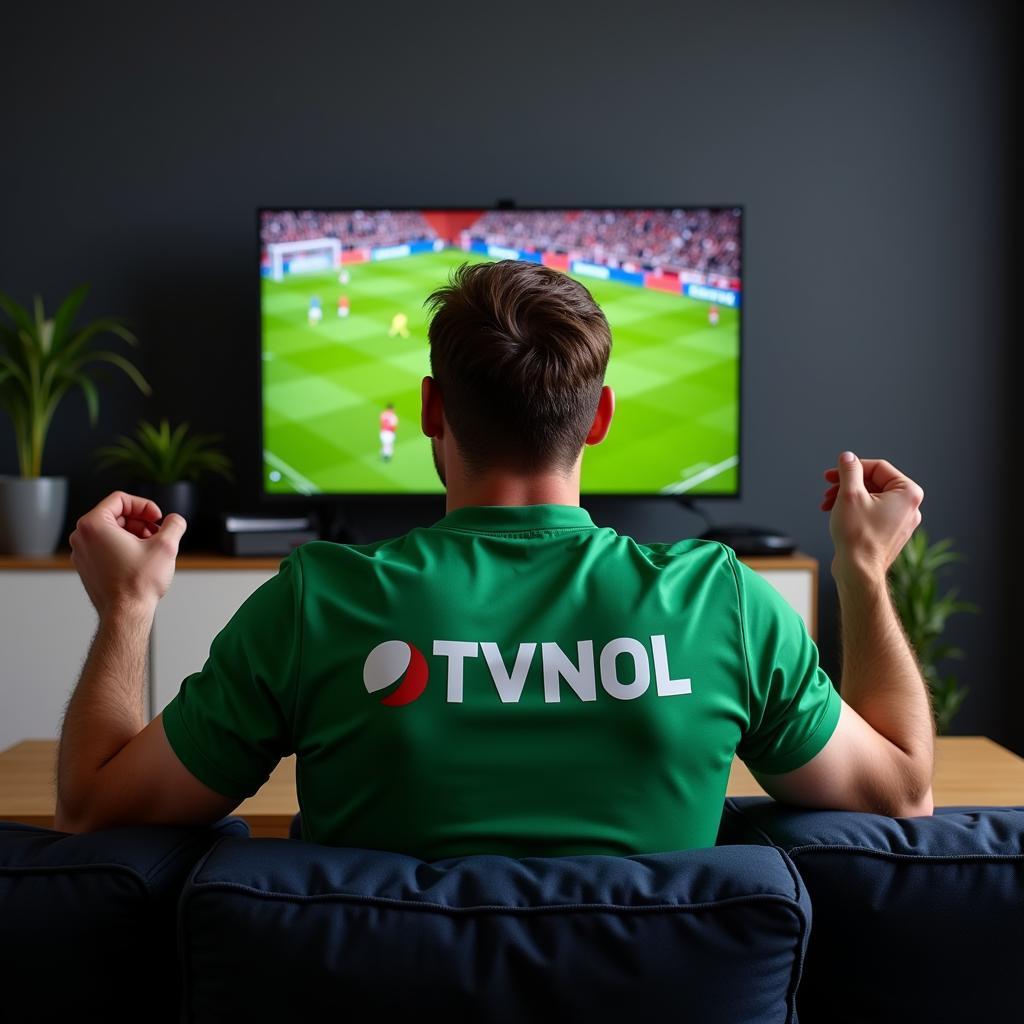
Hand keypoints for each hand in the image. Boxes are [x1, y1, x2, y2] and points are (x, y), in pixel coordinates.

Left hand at [69, 491, 187, 619]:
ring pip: (111, 531)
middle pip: (115, 514)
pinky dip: (124, 546)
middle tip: (158, 533)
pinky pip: (105, 546)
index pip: (120, 499)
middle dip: (140, 521)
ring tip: (152, 547)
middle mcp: (81, 537)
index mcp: (93, 525)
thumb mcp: (166, 546)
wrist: (126, 614)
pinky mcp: (87, 566)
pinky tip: (141, 559)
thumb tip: (175, 521)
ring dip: (134, 533)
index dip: (144, 505)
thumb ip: (174, 524)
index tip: (157, 518)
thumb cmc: (137, 584)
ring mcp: (82, 553)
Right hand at [821, 453, 922, 583]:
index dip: (851, 467)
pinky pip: (873, 513)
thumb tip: (848, 457)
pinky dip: (855, 510)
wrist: (858, 571)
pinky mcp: (891, 533)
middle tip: (828, 489)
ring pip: (872, 498)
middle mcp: (910, 507)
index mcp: (908, 493)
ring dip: (848, 497)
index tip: (832, 474)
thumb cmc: (858, 537)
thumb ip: (849, 470)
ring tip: (828, 505)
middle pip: (875, 482)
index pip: (878, 467)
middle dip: (848, 484)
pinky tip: (838, 515)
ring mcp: (902, 521)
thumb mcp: (849, 494)